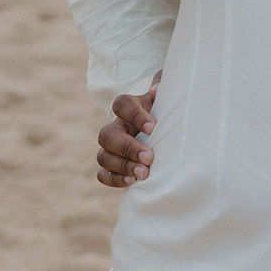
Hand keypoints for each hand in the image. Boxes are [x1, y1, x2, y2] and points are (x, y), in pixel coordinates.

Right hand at [96, 72, 160, 187]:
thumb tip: (158, 89)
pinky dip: (114, 179)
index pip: (121, 104)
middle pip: (107, 134)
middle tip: (149, 157)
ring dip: (122, 166)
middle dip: (127, 148)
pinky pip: (102, 174)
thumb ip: (165, 88)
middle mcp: (117, 126)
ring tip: (144, 174)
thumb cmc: (167, 113)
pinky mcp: (111, 166)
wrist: (166, 132)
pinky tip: (132, 182)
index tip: (153, 128)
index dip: (134, 115)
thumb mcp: (168, 99)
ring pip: (103, 155)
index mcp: (130, 107)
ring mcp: (111, 148)